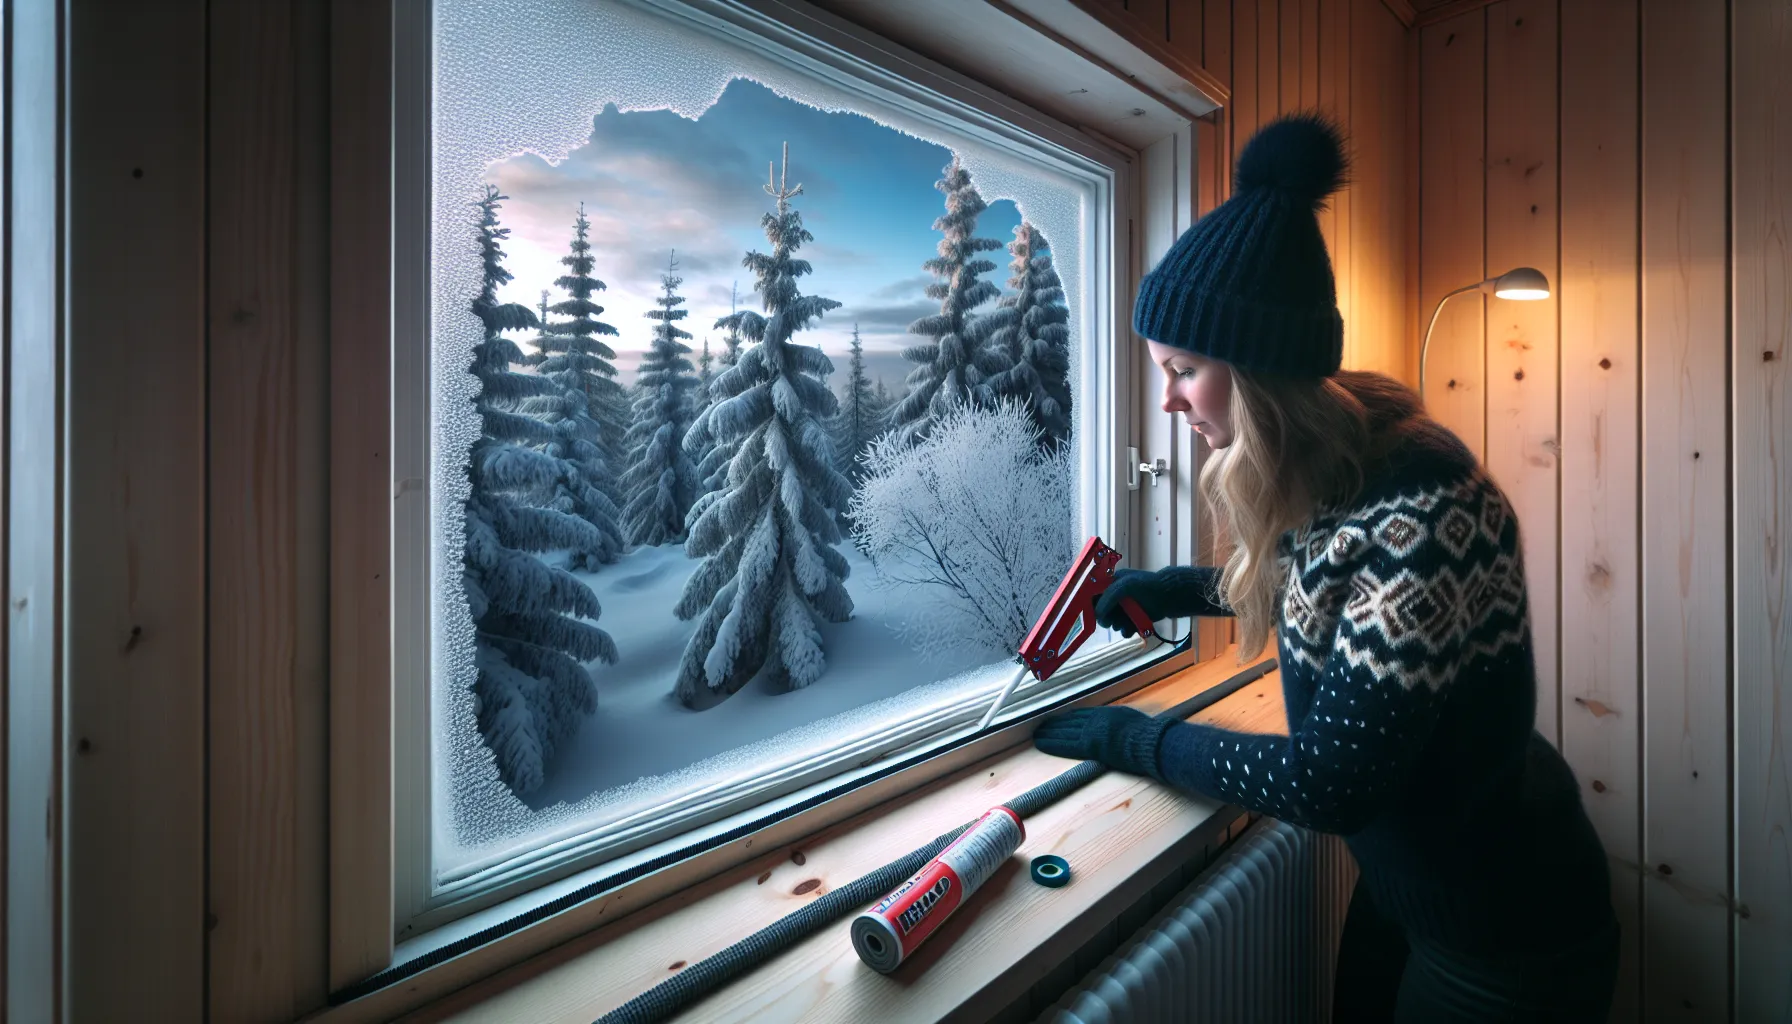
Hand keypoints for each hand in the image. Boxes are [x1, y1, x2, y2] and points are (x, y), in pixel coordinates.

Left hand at [1032, 706, 1171, 779]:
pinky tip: (1041, 743)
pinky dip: (1052, 743)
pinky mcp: (1089, 746)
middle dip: (1053, 725)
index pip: (1080, 715)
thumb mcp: (1129, 720)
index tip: (1057, 720)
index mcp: (1105, 713)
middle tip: (1040, 726)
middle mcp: (1094, 720)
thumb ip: (1116, 721)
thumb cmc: (1146, 735)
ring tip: (1036, 735)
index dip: (1066, 718)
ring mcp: (1090, 732)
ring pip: (1063, 731)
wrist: (1149, 742)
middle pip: (1068, 721)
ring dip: (1048, 733)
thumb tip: (1113, 724)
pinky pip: (1065, 744)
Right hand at [1094, 568, 1165, 636]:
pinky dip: (1126, 631)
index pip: (1095, 596)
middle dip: (1105, 618)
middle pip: (1103, 611)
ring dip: (1116, 625)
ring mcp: (1126, 609)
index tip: (1092, 615)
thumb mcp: (1122, 587)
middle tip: (1109, 622)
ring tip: (1124, 623)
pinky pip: (1124, 629)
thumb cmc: (1145, 586)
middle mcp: (1117, 597)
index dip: (1092, 606)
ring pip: (1113, 622)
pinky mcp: (1135, 619)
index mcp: (1112, 583)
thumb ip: (1107, 599)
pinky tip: (1131, 629)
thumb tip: (1097, 616)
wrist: (1168, 596)